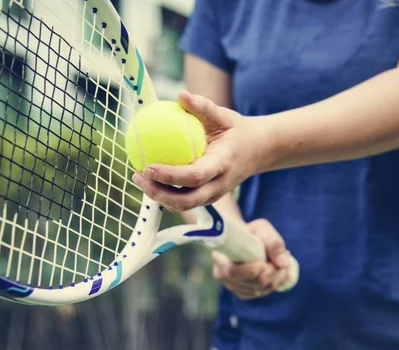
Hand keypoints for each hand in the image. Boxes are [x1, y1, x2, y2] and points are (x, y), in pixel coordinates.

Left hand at [132, 91, 271, 211]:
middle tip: (138, 175)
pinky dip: (165, 194)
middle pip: (186, 200)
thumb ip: (203, 106)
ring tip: (139, 178)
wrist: (260, 150)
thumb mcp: (224, 115)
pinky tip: (150, 179)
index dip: (170, 176)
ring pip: (184, 205)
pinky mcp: (208, 197)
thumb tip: (181, 95)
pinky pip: (185, 201)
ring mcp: (214, 195)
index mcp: (223, 164)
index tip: (148, 166)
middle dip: (158, 194)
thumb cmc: (237, 130)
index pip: (194, 176)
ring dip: (158, 196)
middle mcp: (219, 185)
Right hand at [212, 219, 292, 299]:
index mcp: (220, 257)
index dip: (252, 269)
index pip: (231, 271)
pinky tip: (277, 275)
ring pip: (258, 290)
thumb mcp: (262, 229)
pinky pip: (260, 293)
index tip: (265, 262)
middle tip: (281, 262)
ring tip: (281, 266)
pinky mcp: (242, 292)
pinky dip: (273, 285)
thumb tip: (283, 263)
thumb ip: (273, 243)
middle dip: (271, 273)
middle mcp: (222, 274)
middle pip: (251, 282)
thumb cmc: (251, 233)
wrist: (245, 240)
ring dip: (276, 279)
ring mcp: (232, 286)